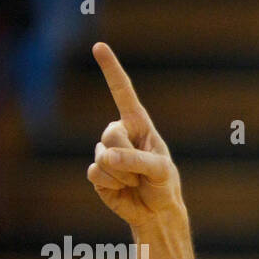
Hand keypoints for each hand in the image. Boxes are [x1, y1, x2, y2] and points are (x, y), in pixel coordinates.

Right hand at [87, 41, 183, 226]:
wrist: (156, 212)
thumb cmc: (163, 185)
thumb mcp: (160, 171)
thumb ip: (136, 160)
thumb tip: (106, 156)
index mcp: (138, 125)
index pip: (123, 93)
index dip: (111, 70)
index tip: (99, 46)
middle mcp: (119, 134)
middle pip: (110, 134)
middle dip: (127, 157)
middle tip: (141, 173)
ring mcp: (105, 152)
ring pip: (102, 156)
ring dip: (122, 175)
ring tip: (135, 182)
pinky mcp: (97, 172)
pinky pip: (94, 173)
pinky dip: (111, 185)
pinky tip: (121, 189)